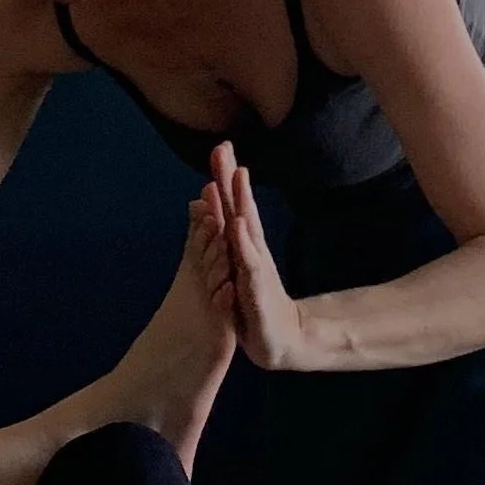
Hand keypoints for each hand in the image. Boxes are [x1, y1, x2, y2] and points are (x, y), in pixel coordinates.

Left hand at [201, 143, 309, 372]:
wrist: (280, 339)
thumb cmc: (254, 301)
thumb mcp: (234, 267)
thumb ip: (222, 235)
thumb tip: (204, 203)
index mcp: (242, 246)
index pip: (231, 206)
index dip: (224, 178)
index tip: (219, 146)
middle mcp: (251, 250)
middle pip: (240, 207)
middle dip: (231, 178)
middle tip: (223, 147)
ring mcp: (256, 267)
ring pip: (246, 230)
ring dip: (241, 202)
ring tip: (237, 175)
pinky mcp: (257, 290)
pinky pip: (249, 265)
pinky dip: (243, 245)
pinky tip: (237, 227)